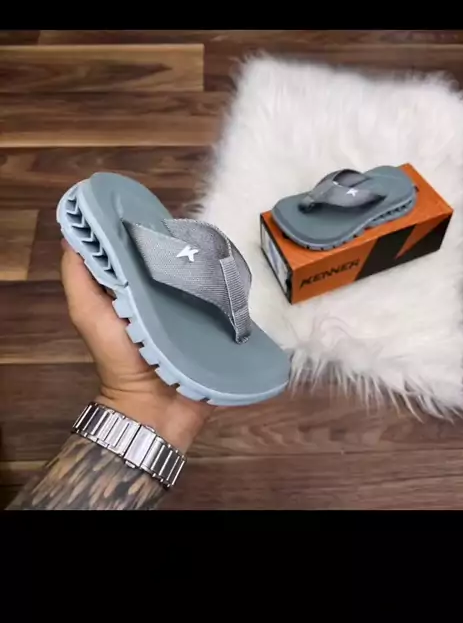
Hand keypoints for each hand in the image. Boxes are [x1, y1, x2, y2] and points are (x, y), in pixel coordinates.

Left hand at [60, 241, 212, 451]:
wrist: (157, 410)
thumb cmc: (120, 360)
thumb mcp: (89, 315)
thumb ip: (79, 279)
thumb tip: (72, 236)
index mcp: (131, 291)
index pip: (137, 253)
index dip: (139, 232)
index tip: (149, 211)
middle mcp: (161, 298)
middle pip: (171, 263)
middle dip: (177, 247)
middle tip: (189, 228)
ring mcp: (190, 313)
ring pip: (199, 279)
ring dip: (205, 267)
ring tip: (214, 248)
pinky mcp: (214, 327)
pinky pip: (223, 302)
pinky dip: (226, 289)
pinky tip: (231, 274)